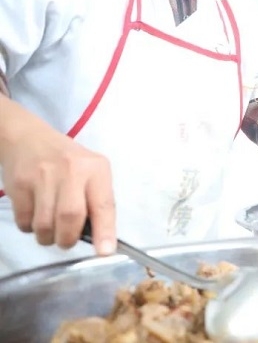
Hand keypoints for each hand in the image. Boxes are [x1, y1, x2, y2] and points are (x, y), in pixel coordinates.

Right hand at [0, 98, 115, 254]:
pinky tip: (35, 215)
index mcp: (96, 169)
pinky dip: (30, 228)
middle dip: (68, 238)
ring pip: (45, 224)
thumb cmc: (68, 161)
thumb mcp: (92, 171)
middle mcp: (71, 170)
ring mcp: (42, 177)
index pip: (104, 204)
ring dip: (48, 237)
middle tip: (67, 240)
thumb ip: (97, 200)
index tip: (105, 252)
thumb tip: (99, 238)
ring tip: (51, 228)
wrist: (28, 138)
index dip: (105, 231)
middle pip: (70, 217)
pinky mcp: (19, 185)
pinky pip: (24, 222)